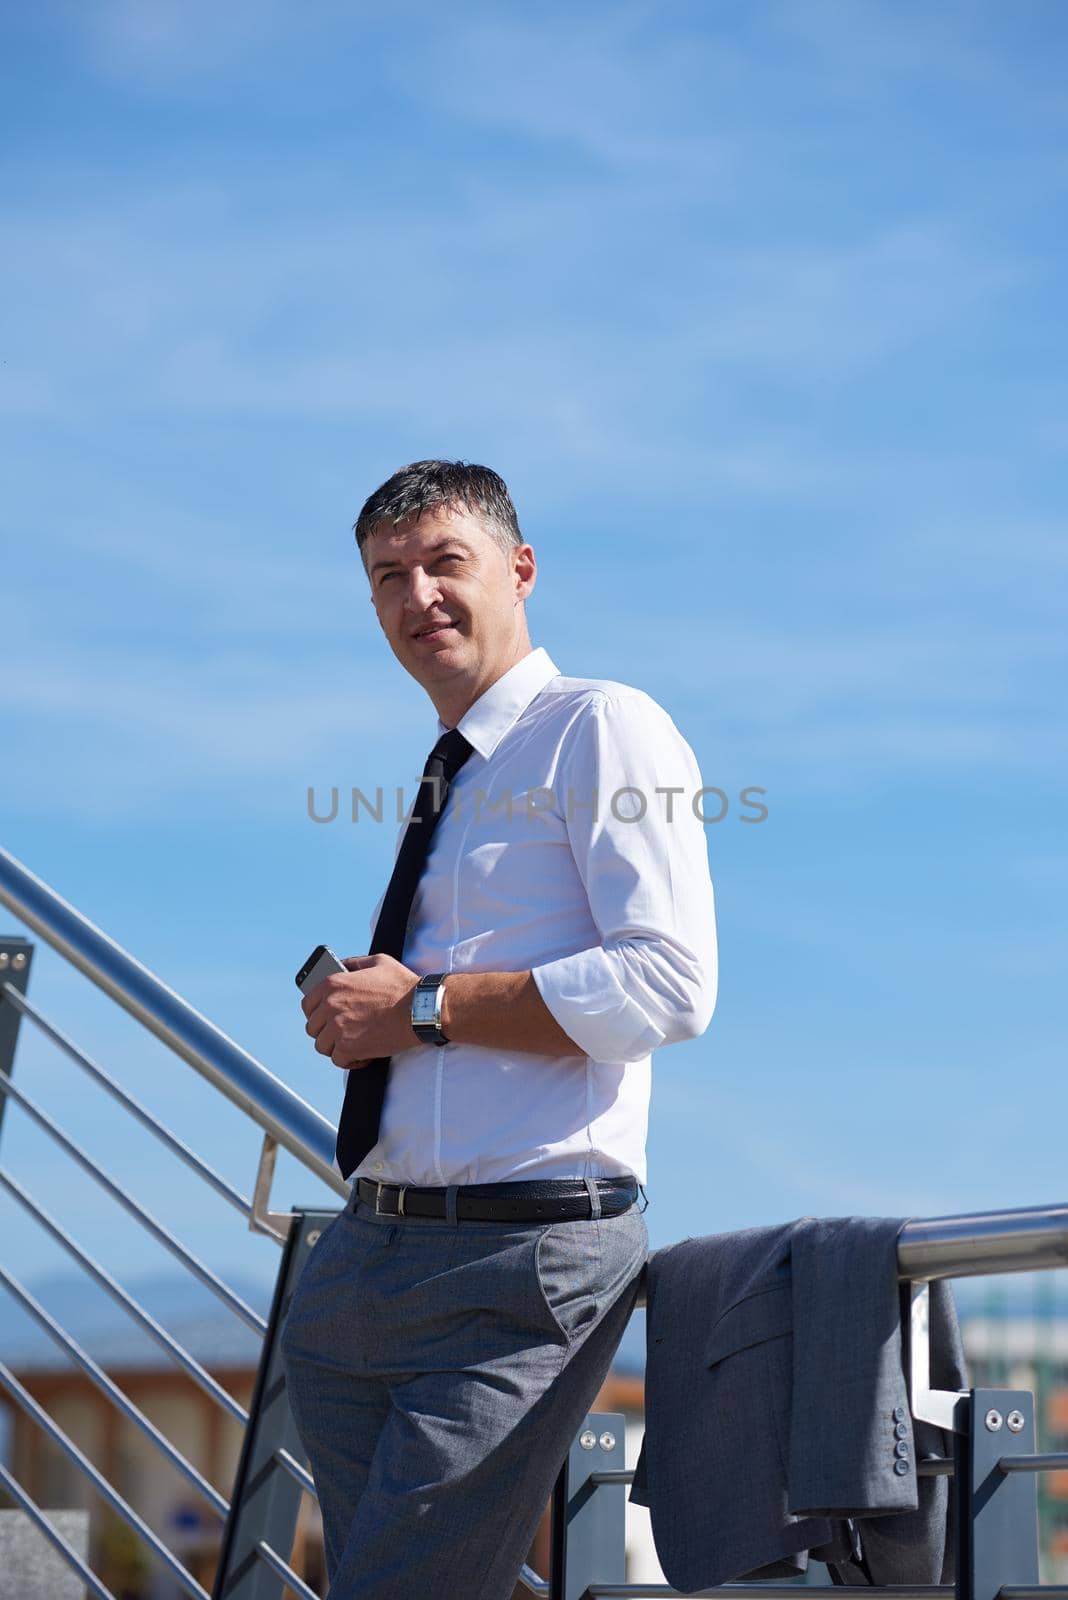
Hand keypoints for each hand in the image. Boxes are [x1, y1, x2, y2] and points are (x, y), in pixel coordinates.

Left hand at [300, 953, 419, 1068]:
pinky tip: (361, 1055)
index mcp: (332, 984)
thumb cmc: (402, 985)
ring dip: (335, 1047)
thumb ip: (354, 963)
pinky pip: (337, 1060)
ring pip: (322, 1045)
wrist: (420, 1009)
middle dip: (326, 1031)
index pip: (307, 1004)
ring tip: (352, 1044)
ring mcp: (338, 1028)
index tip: (324, 1018)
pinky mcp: (348, 1048)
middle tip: (343, 1032)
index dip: (315, 1012)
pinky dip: (349, 1060)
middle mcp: (330, 1006)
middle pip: (313, 1027)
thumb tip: (341, 965)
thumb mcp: (377, 962)